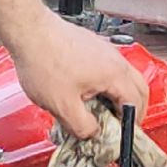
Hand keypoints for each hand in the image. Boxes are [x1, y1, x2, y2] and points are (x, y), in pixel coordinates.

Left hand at [9, 13, 149, 140]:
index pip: (135, 104)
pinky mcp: (91, 45)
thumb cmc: (43, 61)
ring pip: (125, 76)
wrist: (28, 31)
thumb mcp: (62, 106)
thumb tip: (92, 133)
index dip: (131, 124)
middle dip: (134, 109)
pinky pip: (109, 67)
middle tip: (122, 124)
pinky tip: (88, 91)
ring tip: (104, 109)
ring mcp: (104, 49)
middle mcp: (114, 59)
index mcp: (114, 74)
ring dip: (120, 95)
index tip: (122, 134)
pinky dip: (107, 83)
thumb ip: (82, 126)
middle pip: (139, 88)